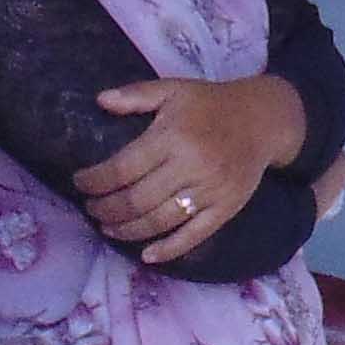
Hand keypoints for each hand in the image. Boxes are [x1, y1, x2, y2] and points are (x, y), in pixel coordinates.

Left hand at [75, 74, 304, 265]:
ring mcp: (210, 191)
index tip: (81, 183)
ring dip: (127, 231)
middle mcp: (190, 166)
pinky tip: (147, 255)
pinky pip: (194, 236)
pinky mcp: (225, 209)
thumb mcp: (173, 89)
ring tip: (108, 228)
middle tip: (91, 208)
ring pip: (159, 222)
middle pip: (136, 200)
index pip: (123, 168)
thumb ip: (136, 95)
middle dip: (105, 209)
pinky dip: (168, 250)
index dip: (95, 181)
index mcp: (172, 136)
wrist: (263, 120)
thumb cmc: (211, 104)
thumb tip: (100, 101)